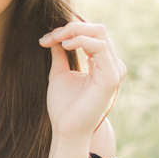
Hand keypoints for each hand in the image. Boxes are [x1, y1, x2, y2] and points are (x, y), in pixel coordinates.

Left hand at [39, 21, 125, 143]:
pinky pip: (99, 47)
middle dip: (70, 28)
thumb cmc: (63, 106)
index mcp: (102, 63)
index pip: (91, 33)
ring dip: (72, 32)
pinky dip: (80, 41)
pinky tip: (64, 46)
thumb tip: (56, 35)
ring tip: (54, 40)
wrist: (65, 129)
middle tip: (49, 37)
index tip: (45, 39)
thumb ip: (60, 53)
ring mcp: (114, 70)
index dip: (68, 30)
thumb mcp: (59, 72)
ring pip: (99, 33)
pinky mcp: (110, 77)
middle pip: (97, 29)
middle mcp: (112, 65)